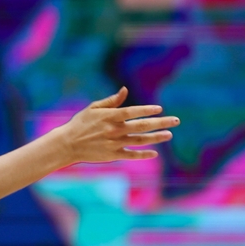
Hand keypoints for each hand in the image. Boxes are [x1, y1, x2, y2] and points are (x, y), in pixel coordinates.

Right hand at [57, 87, 179, 163]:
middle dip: (160, 123)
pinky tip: (154, 152)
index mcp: (110, 116)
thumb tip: (125, 90)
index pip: (132, 112)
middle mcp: (114, 130)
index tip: (159, 109)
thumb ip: (111, 101)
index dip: (146, 110)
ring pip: (140, 140)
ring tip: (169, 134)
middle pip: (142, 126)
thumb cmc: (81, 123)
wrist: (68, 144)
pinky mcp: (113, 155)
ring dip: (156, 138)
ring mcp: (115, 143)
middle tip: (176, 121)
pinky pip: (132, 154)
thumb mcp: (94, 108)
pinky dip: (144, 154)